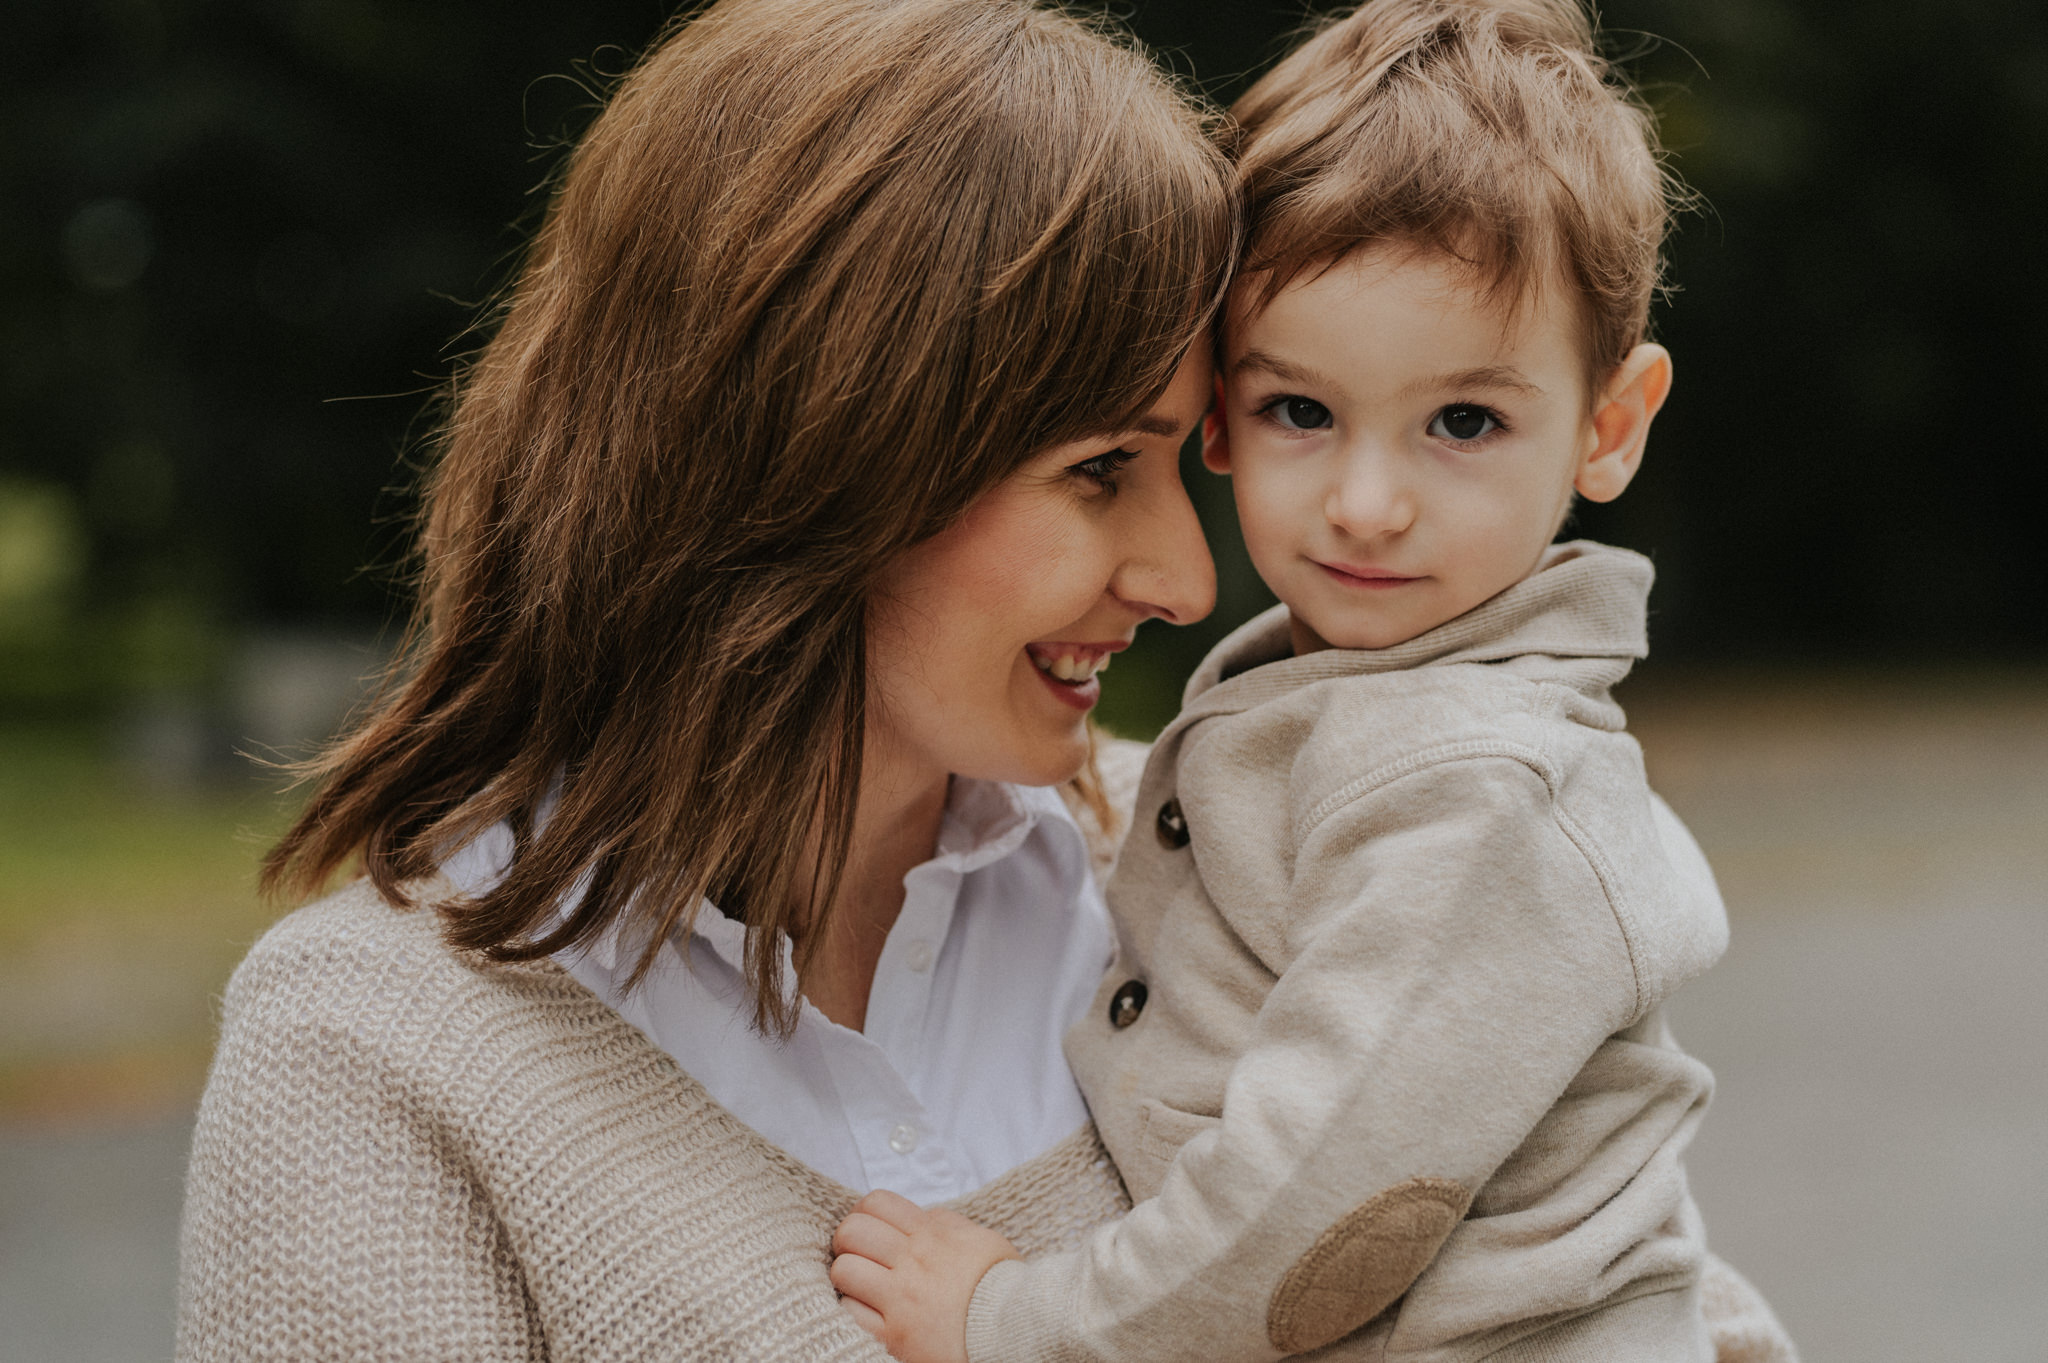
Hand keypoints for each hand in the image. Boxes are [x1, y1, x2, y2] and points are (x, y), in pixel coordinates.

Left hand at [831, 1189, 1021, 1362]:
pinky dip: (854, 1311)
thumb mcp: (980, 1238)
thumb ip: (946, 1222)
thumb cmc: (1001, 1284)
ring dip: (848, 1277)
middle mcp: (912, 1262)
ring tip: (862, 1286)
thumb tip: (922, 1215)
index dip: (863, 1213)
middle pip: (851, 1232)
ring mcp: (901, 1299)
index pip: (876, 1204)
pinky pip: (851, 1313)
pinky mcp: (895, 1335)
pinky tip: (869, 1313)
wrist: (1017, 1329)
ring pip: (844, 1271)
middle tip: (859, 1257)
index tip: (870, 1230)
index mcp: (931, 1235)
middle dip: (848, 1242)